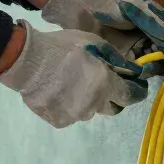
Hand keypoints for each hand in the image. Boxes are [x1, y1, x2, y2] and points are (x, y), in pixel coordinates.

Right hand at [0, 21, 150, 128]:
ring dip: (86, 102)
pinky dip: (67, 106)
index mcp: (105, 85)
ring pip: (87, 111)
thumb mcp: (94, 43)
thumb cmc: (62, 48)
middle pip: (110, 108)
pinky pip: (69, 116)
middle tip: (100, 85)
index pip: (128, 96)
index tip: (134, 89)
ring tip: (72, 86)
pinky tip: (58, 93)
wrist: (28, 62)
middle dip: (110, 98)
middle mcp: (93, 105)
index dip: (133, 92)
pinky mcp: (59, 121)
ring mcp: (75, 116)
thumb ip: (114, 58)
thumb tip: (131, 68)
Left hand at [40, 0, 163, 58]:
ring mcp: (135, 47)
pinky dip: (141, 70)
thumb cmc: (108, 3)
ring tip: (149, 62)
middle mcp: (148, 34)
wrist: (78, 8)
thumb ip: (155, 24)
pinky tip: (139, 69)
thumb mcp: (134, 8)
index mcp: (153, 18)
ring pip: (154, 61)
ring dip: (155, 64)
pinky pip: (138, 68)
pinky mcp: (123, 59)